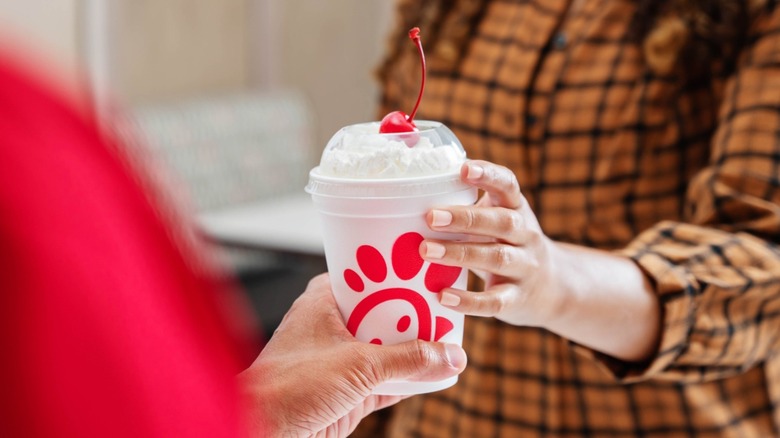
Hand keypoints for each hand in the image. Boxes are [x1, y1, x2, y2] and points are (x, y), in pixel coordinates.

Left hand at [238, 273, 466, 436]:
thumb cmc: (287, 386)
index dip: (393, 272)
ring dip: (413, 349)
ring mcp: (340, 361)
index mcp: (323, 303)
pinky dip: (408, 380)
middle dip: (410, 313)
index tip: (423, 269)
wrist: (263, 431)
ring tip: (447, 339)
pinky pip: (387, 382)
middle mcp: (331, 328)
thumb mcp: (358, 365)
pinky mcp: (348, 393)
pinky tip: (434, 376)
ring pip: (386, 348)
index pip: (365, 276)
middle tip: (443, 303)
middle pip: (381, 313)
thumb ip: (406, 360)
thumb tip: (448, 354)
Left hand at [419, 160, 561, 326]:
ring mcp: (525, 267)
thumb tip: (409, 199)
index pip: (508, 185)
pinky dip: (468, 300)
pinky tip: (443, 296)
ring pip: (496, 258)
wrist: (551, 287)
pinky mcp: (517, 299)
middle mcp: (526, 235)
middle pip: (502, 222)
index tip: (464, 168)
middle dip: (465, 218)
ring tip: (425, 251)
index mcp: (516, 209)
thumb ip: (468, 209)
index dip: (488, 175)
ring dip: (459, 254)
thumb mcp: (497, 220)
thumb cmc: (507, 245)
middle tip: (430, 216)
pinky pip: (494, 301)